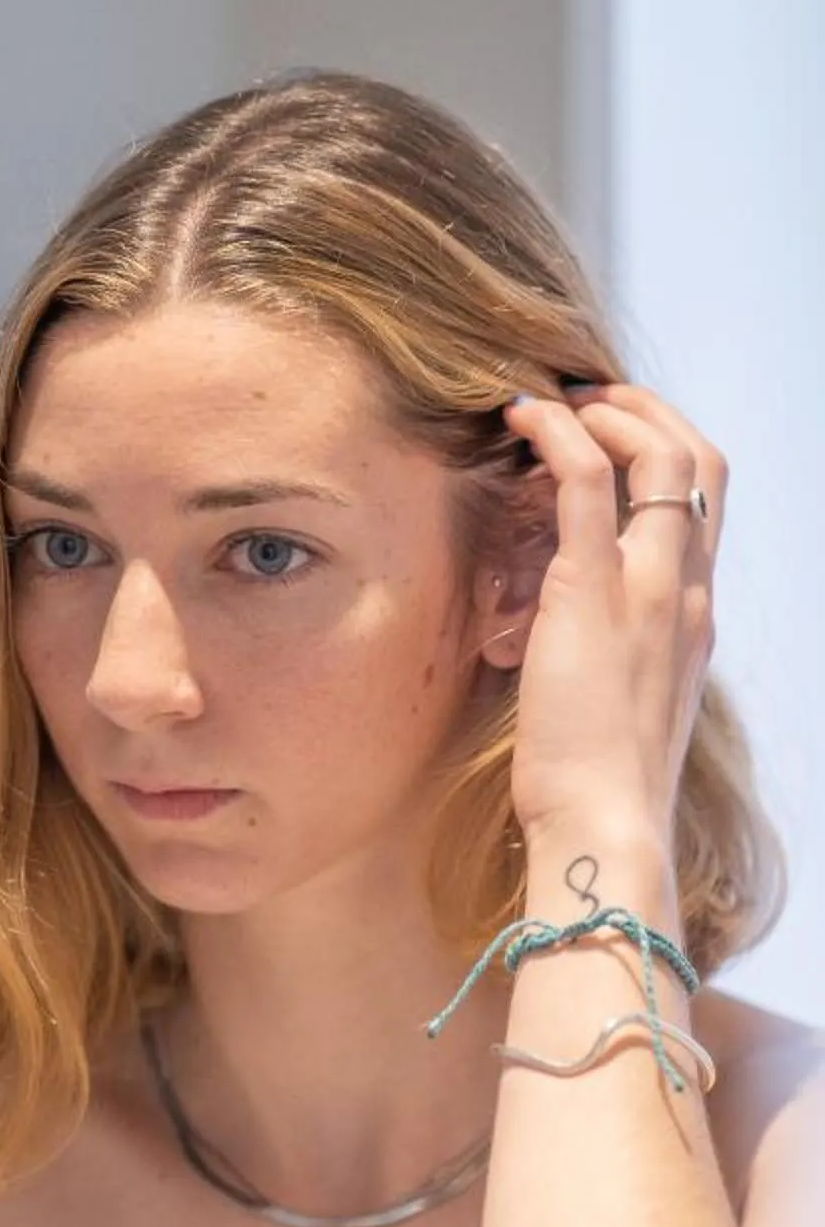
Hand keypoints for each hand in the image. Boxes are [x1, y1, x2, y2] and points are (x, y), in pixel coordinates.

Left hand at [498, 381, 725, 862]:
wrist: (607, 828)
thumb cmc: (598, 791)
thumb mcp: (616, 712)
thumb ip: (606, 664)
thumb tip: (559, 647)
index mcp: (694, 618)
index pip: (705, 505)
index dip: (666, 453)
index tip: (616, 439)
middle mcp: (685, 591)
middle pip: (701, 459)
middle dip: (648, 412)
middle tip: (589, 399)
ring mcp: (647, 586)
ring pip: (657, 453)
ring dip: (606, 410)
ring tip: (549, 400)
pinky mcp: (592, 591)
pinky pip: (587, 480)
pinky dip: (557, 434)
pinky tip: (521, 419)